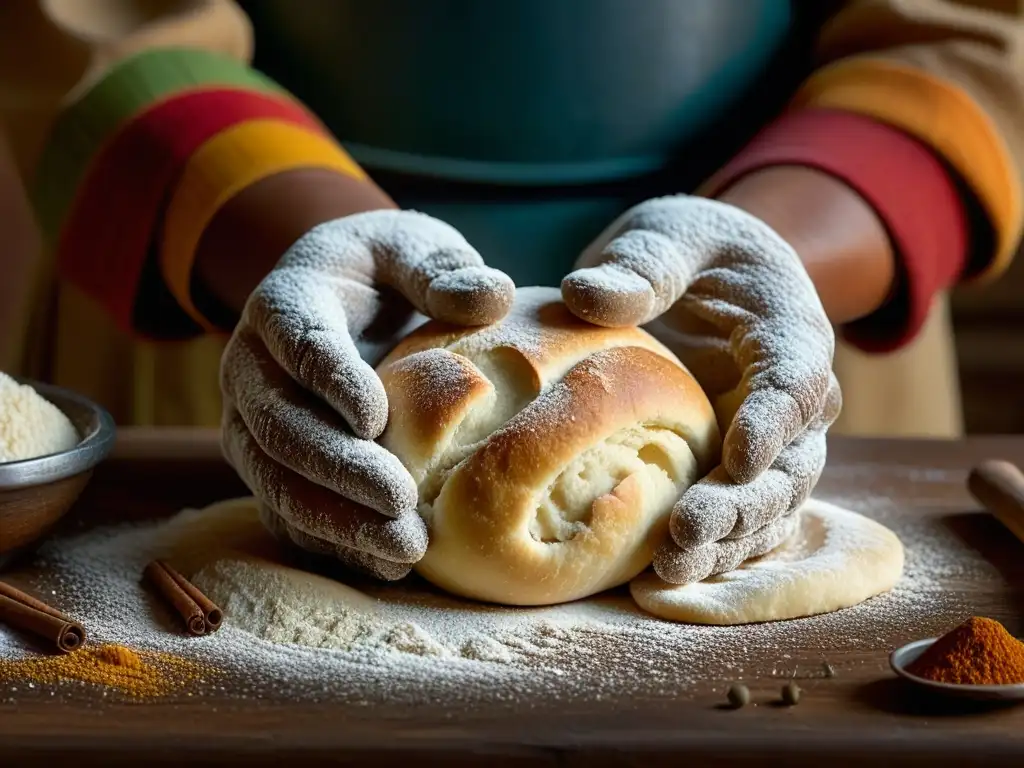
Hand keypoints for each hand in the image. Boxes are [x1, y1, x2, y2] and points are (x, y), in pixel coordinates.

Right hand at [220, 210, 513, 579]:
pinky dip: (331, 543)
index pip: (299, 342)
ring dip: (335, 521)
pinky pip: (288, 513)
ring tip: (402, 550)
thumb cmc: (382, 269)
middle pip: (279, 426)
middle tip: (400, 503)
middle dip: (338, 470)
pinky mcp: (271, 468)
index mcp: (284, 304)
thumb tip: (492, 296)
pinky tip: (384, 568)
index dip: (331, 380)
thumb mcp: (411, 246)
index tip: (377, 416)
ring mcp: (254, 425)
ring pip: (276, 482)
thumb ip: (441, 267)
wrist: (338, 296)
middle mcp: (252, 369)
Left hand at [562, 195, 840, 583]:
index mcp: (789, 334)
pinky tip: (665, 577)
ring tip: (672, 569)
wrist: (705, 276)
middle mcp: (789, 399)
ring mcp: (765, 442)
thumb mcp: (669, 234)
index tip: (739, 455)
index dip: (774, 420)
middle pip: (790, 462)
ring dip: (728, 540)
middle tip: (688, 530)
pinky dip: (712, 549)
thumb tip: (583, 293)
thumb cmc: (690, 247)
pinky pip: (737, 517)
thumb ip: (644, 263)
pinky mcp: (733, 469)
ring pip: (767, 504)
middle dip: (745, 502)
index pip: (796, 380)